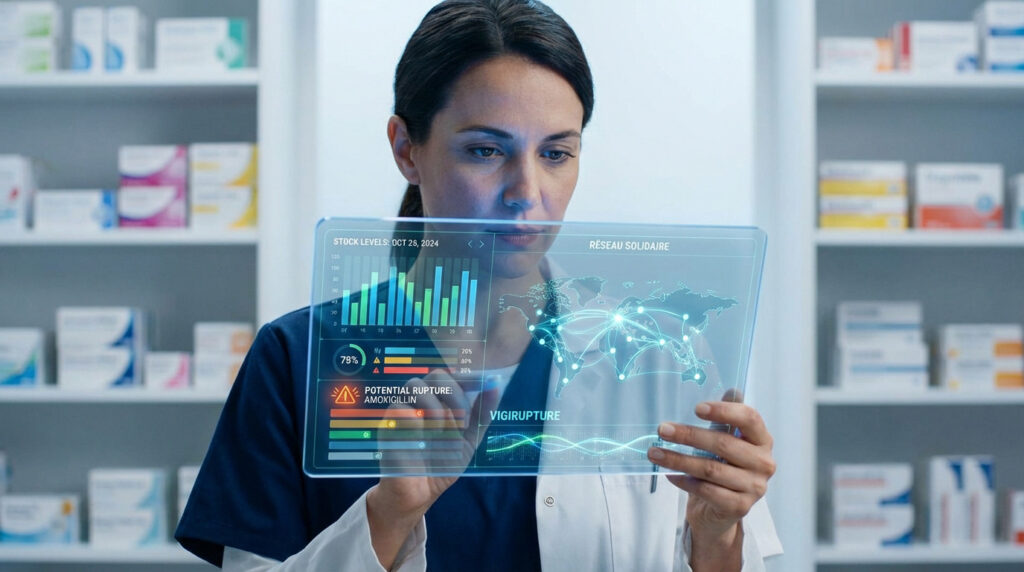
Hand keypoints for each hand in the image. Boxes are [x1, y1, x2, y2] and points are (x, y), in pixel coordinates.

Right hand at [366, 369, 498, 567]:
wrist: (420, 494)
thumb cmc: (441, 463)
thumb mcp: (468, 440)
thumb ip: (482, 414)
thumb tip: (496, 386)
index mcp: (440, 402)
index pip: (452, 376)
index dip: (468, 377)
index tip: (485, 384)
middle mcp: (421, 402)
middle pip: (436, 375)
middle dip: (455, 394)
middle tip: (462, 421)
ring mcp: (403, 411)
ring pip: (414, 385)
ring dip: (435, 407)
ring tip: (441, 430)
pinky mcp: (388, 425)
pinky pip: (399, 408)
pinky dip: (416, 421)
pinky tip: (422, 440)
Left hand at [646, 396, 774, 568]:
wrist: (719, 510)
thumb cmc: (722, 467)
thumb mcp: (724, 439)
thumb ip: (726, 419)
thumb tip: (732, 389)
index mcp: (762, 440)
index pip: (750, 419)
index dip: (724, 411)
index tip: (696, 408)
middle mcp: (764, 463)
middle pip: (723, 444)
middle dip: (689, 435)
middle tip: (662, 429)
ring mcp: (755, 487)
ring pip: (711, 469)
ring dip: (678, 460)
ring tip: (654, 453)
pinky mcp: (740, 507)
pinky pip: (706, 491)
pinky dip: (685, 481)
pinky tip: (669, 475)